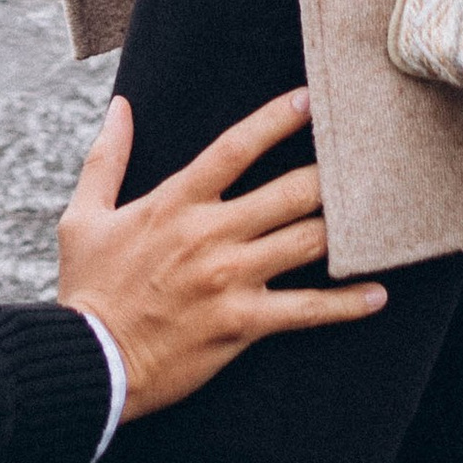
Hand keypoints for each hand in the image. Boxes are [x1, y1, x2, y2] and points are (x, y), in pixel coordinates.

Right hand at [55, 84, 384, 414]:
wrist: (89, 362)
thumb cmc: (87, 288)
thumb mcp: (83, 216)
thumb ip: (106, 158)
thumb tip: (121, 107)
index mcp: (176, 202)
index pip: (235, 147)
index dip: (276, 120)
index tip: (310, 101)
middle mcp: (211, 234)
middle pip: (289, 191)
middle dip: (330, 174)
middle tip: (362, 159)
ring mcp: (230, 279)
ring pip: (305, 242)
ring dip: (345, 228)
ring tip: (379, 213)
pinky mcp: (242, 323)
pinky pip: (306, 311)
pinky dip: (346, 303)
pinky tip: (377, 294)